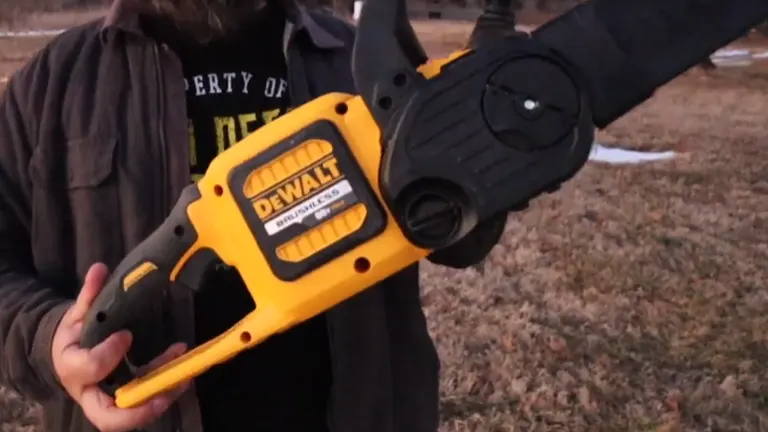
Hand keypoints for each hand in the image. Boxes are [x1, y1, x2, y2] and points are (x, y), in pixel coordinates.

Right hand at [52, 263, 190, 431]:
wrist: (68, 355)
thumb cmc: (75, 337)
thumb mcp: (77, 315)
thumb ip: (89, 295)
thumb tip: (99, 269)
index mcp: (72, 368)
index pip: (90, 368)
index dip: (108, 355)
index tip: (126, 335)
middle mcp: (90, 392)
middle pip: (108, 417)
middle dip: (136, 410)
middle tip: (160, 395)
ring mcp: (109, 400)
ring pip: (133, 414)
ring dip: (161, 397)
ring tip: (185, 377)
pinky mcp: (126, 399)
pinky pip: (146, 401)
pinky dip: (166, 388)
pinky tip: (185, 370)